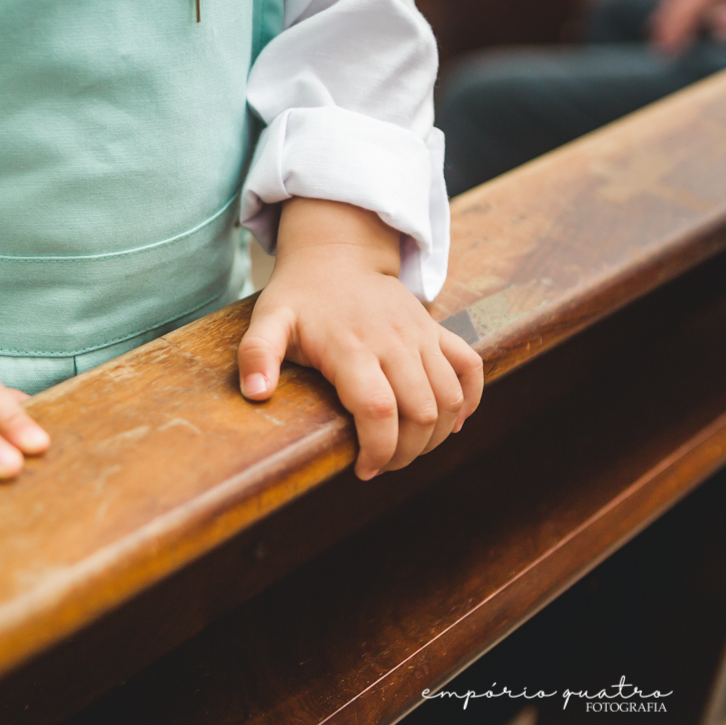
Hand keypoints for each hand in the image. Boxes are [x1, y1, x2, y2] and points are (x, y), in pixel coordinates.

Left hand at [237, 197, 482, 479]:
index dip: (377, 450)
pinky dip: (468, 401)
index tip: (362, 470)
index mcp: (351, 347)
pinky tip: (449, 425)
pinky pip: (470, 367)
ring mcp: (420, 336)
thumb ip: (257, 354)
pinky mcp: (437, 331)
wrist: (338, 254)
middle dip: (405, 453)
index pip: (378, 410)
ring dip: (434, 437)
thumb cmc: (300, 297)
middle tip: (380, 466)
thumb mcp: (268, 320)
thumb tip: (255, 393)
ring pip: (449, 398)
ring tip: (405, 451)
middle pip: (421, 412)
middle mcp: (393, 342)